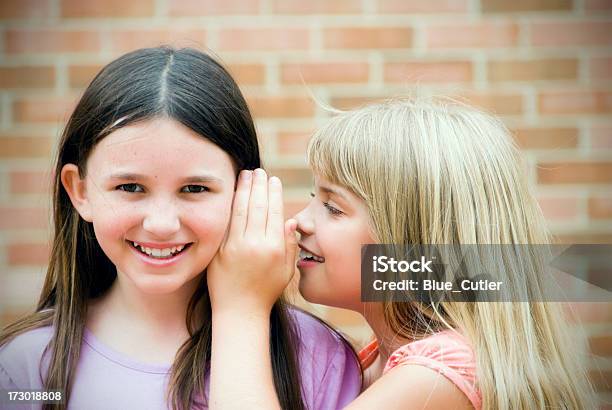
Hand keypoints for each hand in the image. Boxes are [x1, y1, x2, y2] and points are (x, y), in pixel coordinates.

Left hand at [207, 168, 297, 314]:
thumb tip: (290, 221)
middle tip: (259, 170)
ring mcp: (236, 247)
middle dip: (259, 185)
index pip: (275, 213)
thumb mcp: (286, 271)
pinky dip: (230, 205)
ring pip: (241, 210)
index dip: (274, 193)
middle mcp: (256, 244)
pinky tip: (232, 192)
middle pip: (258, 207)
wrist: (239, 311)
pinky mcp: (221, 250)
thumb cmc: (266, 292)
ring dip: (244, 189)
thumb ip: (290, 245)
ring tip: (246, 174)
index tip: (273, 180)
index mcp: (275, 248)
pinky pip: (226, 222)